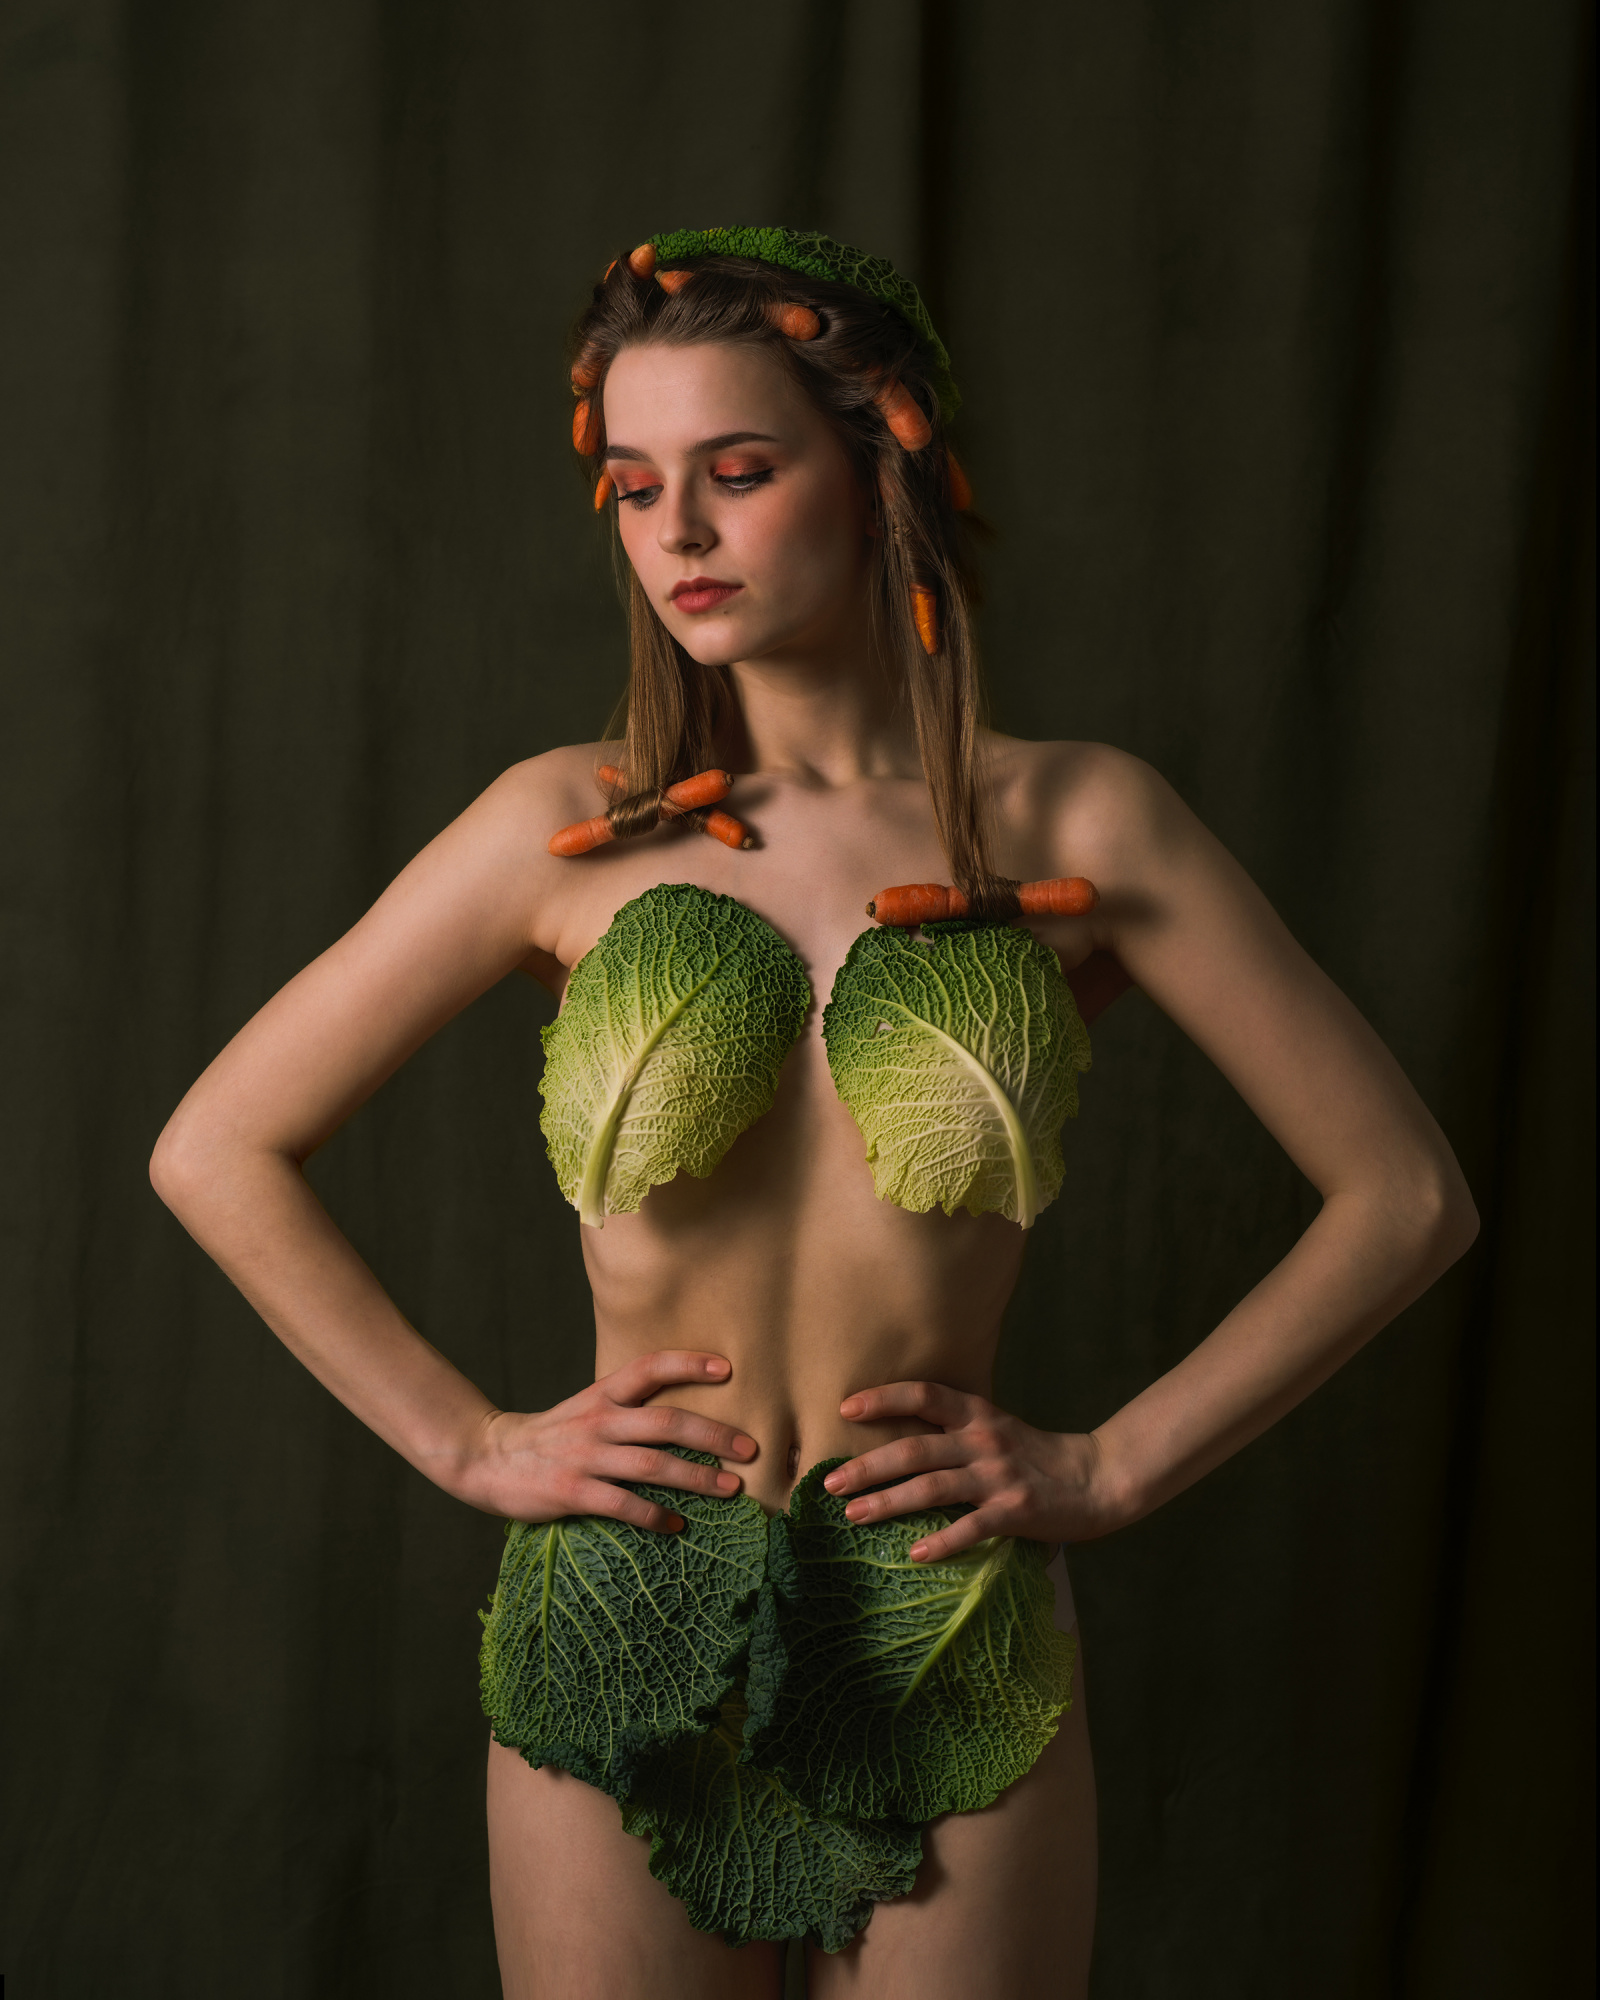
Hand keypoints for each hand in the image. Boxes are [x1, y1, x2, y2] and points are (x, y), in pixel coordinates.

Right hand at [452, 1350, 757, 1531]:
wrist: (489, 1457)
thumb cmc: (552, 1436)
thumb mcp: (587, 1408)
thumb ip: (627, 1408)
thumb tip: (687, 1418)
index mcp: (602, 1394)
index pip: (649, 1368)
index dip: (687, 1364)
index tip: (727, 1367)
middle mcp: (598, 1420)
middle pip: (665, 1421)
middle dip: (713, 1434)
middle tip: (750, 1447)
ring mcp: (585, 1456)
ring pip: (652, 1465)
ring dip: (697, 1477)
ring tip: (732, 1488)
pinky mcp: (571, 1492)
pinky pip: (622, 1505)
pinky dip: (654, 1516)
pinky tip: (678, 1525)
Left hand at [825, 1380, 1121, 1561]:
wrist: (1097, 1478)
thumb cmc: (1037, 1456)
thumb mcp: (996, 1429)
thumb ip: (956, 1431)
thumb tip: (898, 1442)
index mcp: (978, 1414)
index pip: (925, 1394)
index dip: (885, 1398)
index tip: (845, 1408)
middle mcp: (984, 1440)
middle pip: (916, 1448)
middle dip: (868, 1465)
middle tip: (830, 1483)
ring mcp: (999, 1476)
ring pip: (933, 1487)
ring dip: (888, 1502)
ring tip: (853, 1516)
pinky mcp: (1016, 1511)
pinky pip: (972, 1527)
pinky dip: (942, 1541)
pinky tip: (915, 1554)